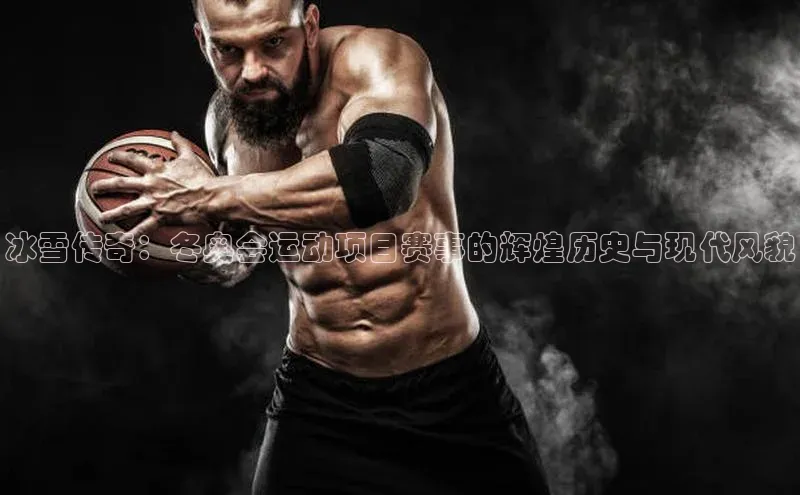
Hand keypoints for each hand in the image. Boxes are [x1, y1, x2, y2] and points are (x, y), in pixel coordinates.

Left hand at [90, 131, 216, 242]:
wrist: (209, 195)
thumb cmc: (201, 177)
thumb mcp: (190, 157)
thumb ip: (180, 144)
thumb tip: (174, 133)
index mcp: (157, 169)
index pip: (133, 160)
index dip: (120, 157)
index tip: (111, 157)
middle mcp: (150, 185)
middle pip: (121, 184)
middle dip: (105, 185)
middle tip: (94, 188)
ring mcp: (154, 202)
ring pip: (127, 208)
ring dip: (112, 214)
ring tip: (102, 218)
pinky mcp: (161, 216)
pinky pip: (144, 227)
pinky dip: (134, 235)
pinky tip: (124, 240)